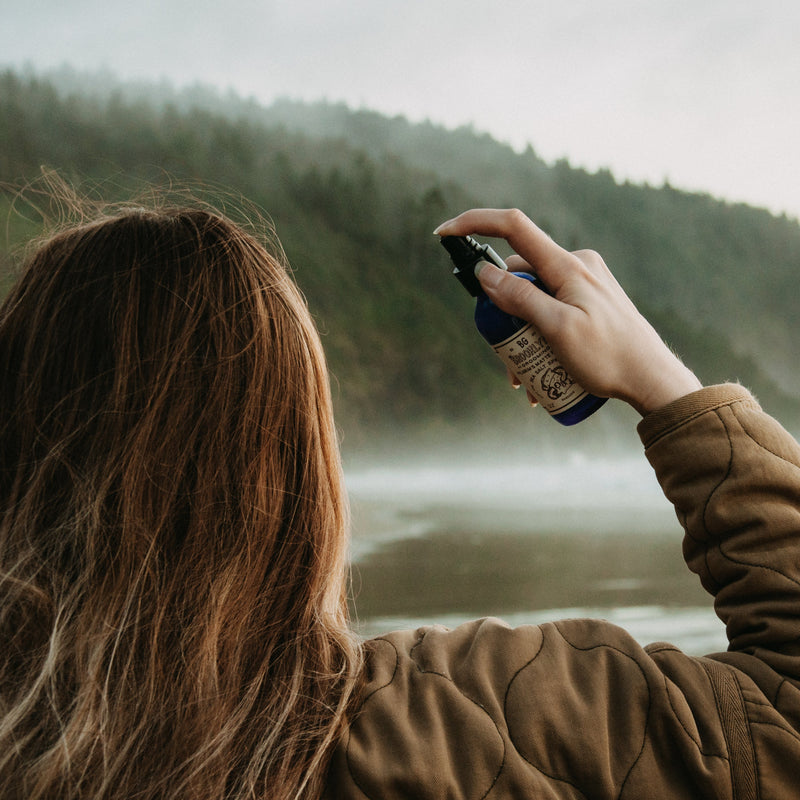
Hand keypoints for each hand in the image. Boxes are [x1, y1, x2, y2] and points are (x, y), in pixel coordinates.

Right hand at [435, 209, 701, 414]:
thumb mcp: (557, 329)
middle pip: (518, 274)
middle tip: (503, 356)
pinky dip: (537, 333)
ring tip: (524, 377)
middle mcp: (576, 265)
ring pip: (533, 296)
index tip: (445, 233)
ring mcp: (584, 282)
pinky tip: (540, 369)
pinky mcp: (590, 299)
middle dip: (500, 312)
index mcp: (568, 264)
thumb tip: (485, 273)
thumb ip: (521, 297)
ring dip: (519, 332)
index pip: (514, 227)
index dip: (475, 223)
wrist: (652, 377)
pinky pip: (551, 307)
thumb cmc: (609, 356)